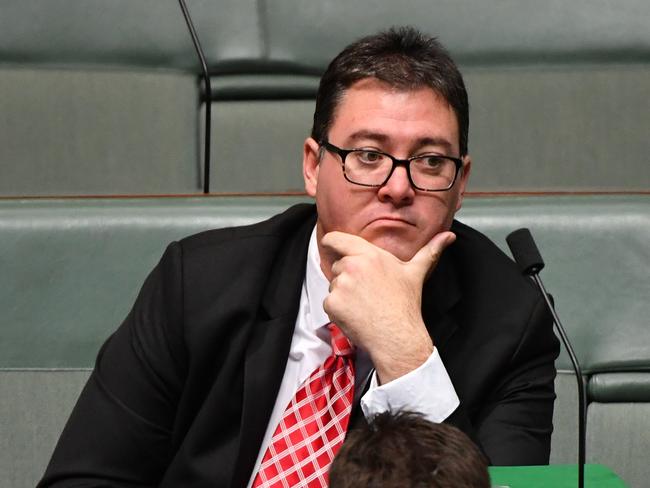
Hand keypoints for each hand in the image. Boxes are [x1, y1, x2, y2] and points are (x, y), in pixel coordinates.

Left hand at [321, 230, 455, 383]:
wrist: (397, 337)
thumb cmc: (405, 305)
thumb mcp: (416, 273)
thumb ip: (430, 251)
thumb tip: (449, 236)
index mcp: (370, 254)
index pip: (336, 239)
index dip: (332, 243)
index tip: (333, 248)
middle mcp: (352, 266)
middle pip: (338, 265)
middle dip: (348, 276)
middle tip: (367, 291)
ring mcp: (340, 285)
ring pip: (334, 284)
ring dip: (343, 293)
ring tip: (364, 304)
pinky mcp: (332, 303)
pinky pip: (329, 302)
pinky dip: (338, 309)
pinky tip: (356, 314)